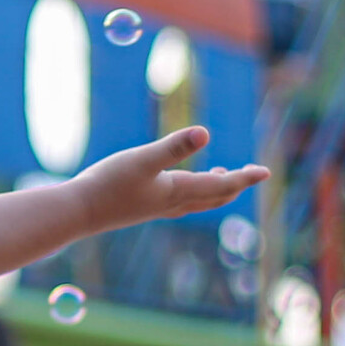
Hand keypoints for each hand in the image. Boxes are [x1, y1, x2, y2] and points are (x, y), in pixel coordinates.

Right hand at [71, 127, 269, 232]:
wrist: (78, 213)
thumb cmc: (108, 184)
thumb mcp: (142, 159)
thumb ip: (173, 146)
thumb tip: (206, 132)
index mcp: (178, 190)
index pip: (222, 184)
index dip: (245, 177)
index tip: (266, 172)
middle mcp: (173, 202)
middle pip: (216, 196)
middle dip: (236, 184)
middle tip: (253, 173)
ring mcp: (158, 208)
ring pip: (199, 201)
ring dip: (216, 189)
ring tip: (221, 173)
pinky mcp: (144, 208)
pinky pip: (180, 202)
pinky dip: (194, 193)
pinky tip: (180, 184)